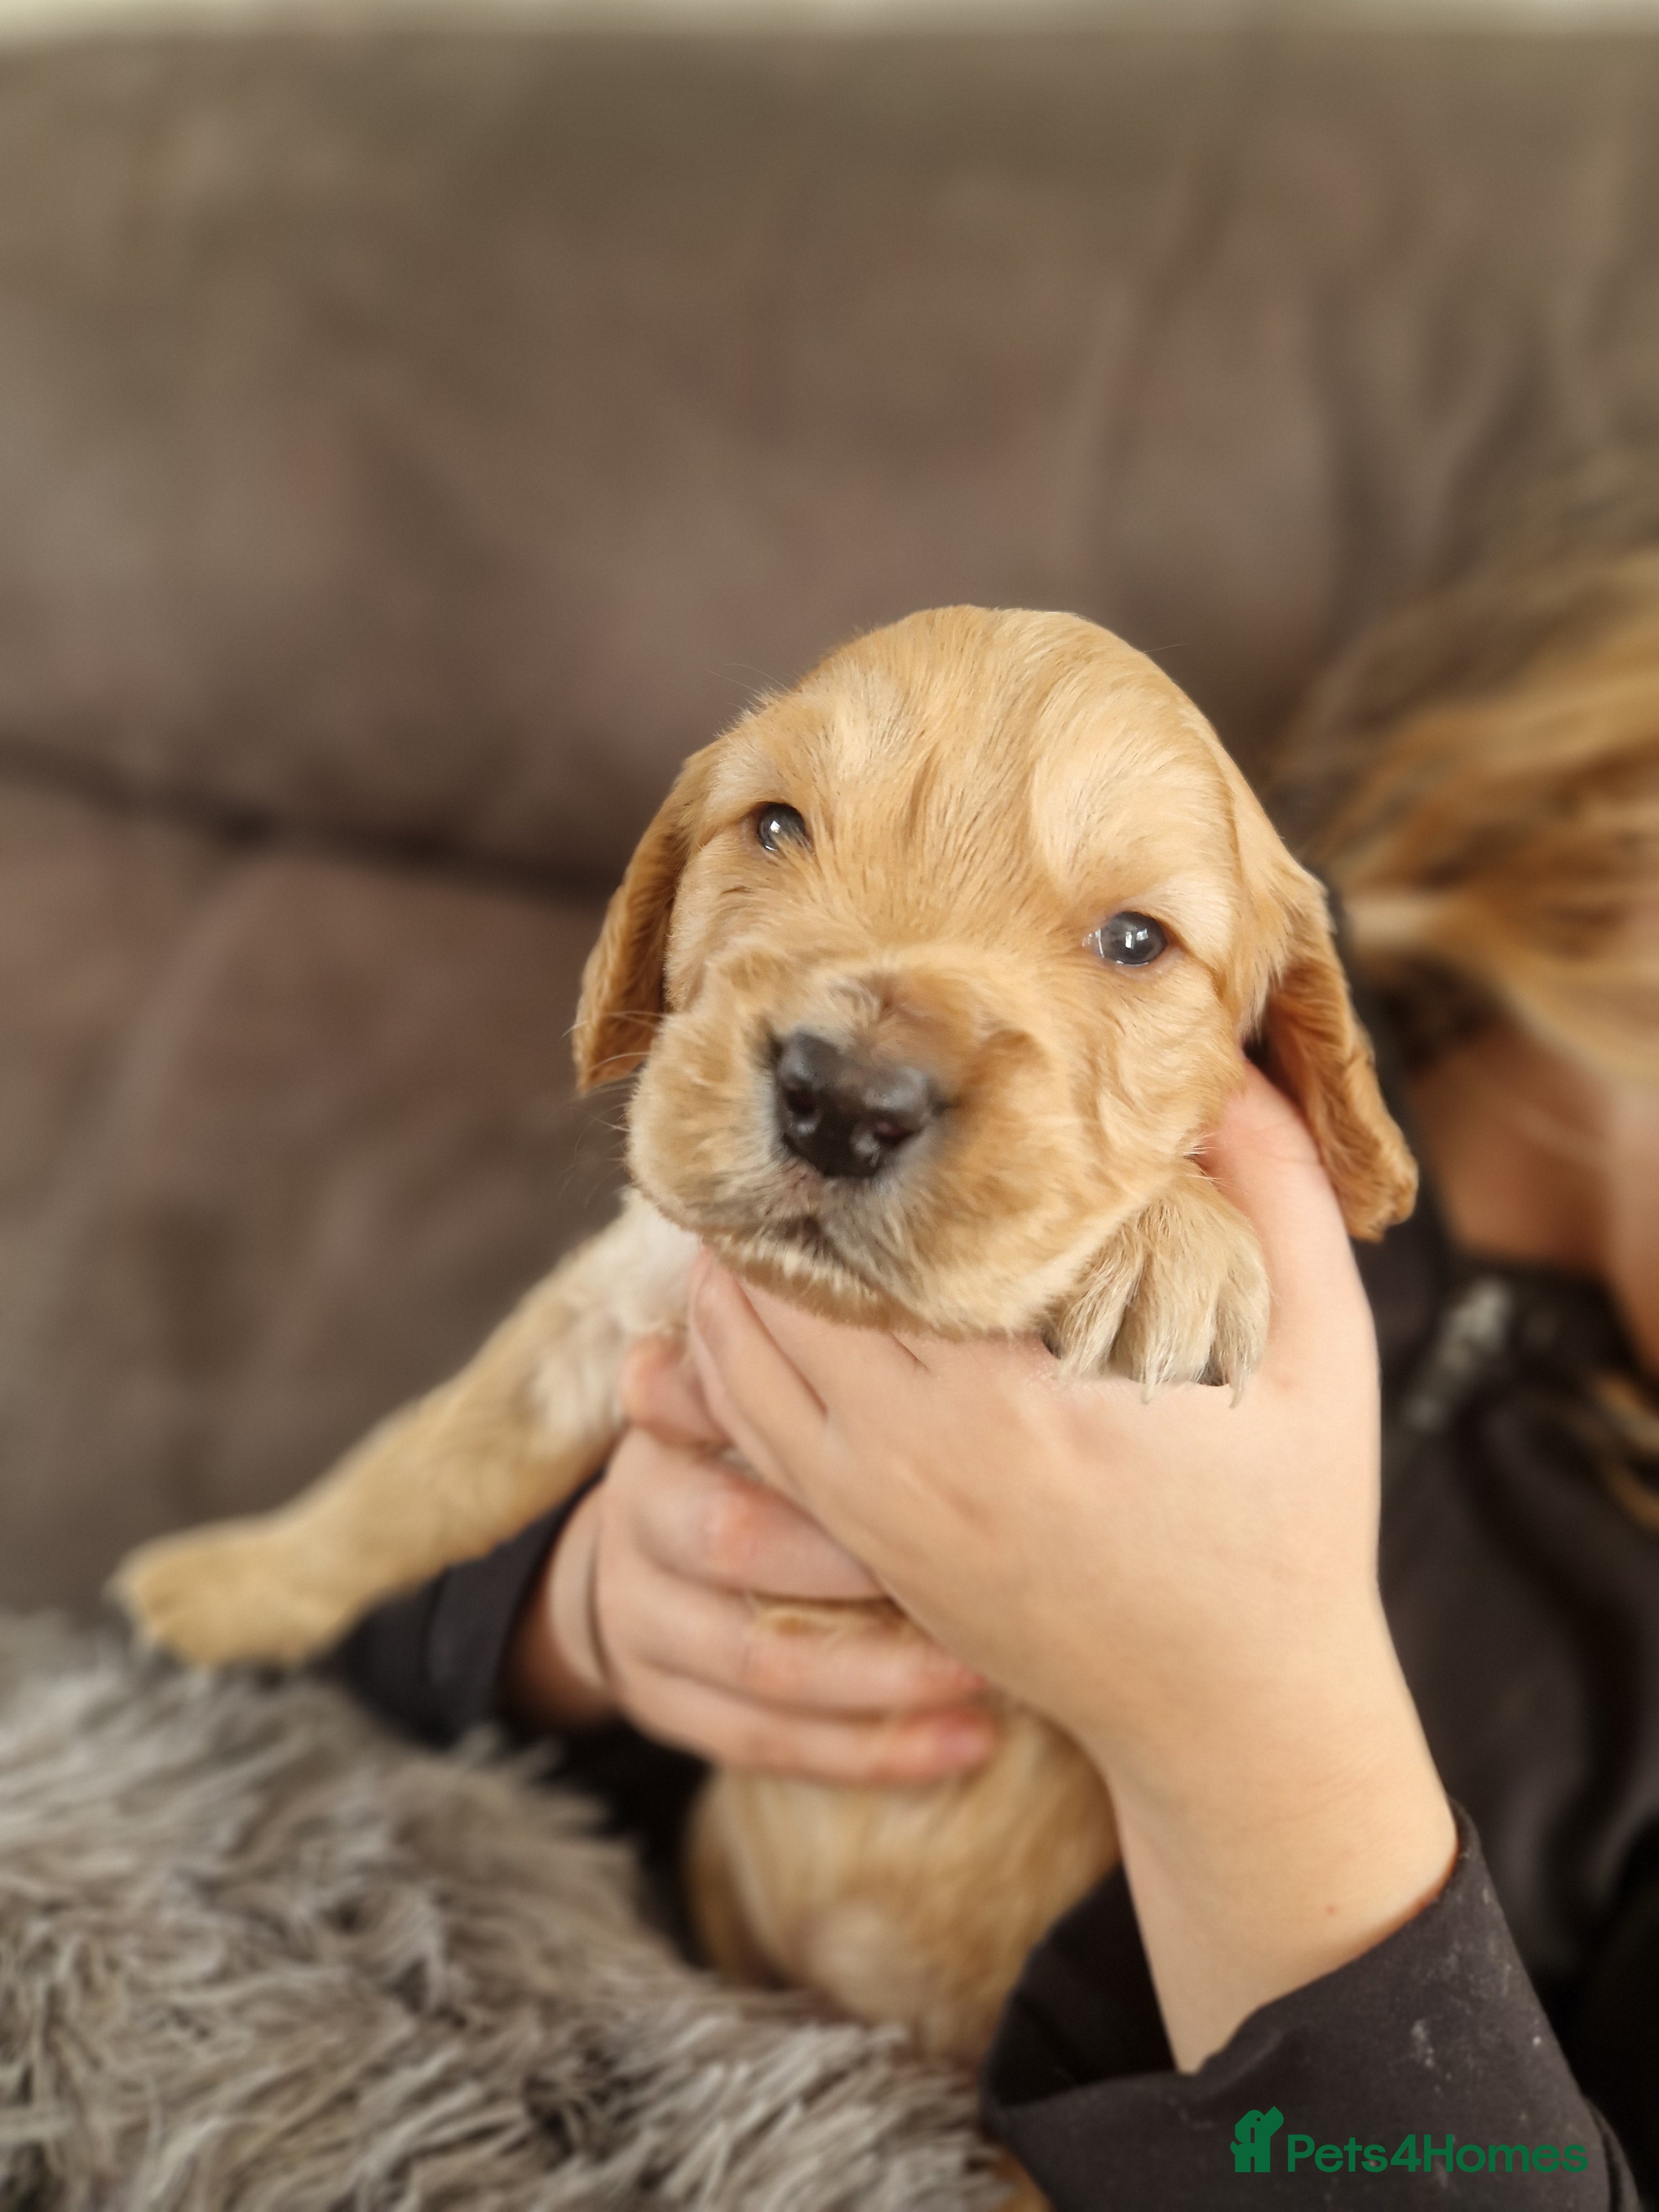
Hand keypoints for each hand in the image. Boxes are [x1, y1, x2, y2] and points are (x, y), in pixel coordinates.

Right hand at [504, 1335, 996, 1782]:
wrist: (641, 1564)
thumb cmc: (733, 1456)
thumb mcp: (735, 1398)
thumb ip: (769, 1350)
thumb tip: (779, 1272)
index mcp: (655, 1447)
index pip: (721, 1443)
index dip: (816, 1454)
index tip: (931, 1449)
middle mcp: (635, 1539)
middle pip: (737, 1550)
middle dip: (855, 1568)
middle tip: (972, 1568)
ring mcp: (645, 1635)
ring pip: (764, 1668)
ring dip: (882, 1675)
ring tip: (987, 1674)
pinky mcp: (669, 1711)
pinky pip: (770, 1746)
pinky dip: (874, 1751)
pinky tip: (968, 1745)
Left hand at [685, 1065, 1455, 2066]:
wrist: (1239, 1713)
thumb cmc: (1292, 1522)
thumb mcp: (1323, 1346)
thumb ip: (1279, 1191)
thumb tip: (1220, 1070)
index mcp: (1029, 1395)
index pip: (884, 1235)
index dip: (848, 1147)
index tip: (845, 1073)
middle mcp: (928, 1452)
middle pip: (787, 1286)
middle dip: (777, 1197)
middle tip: (778, 1116)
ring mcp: (885, 1509)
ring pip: (741, 1360)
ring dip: (729, 1272)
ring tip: (744, 1192)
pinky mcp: (872, 1546)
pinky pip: (752, 1435)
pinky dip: (723, 1360)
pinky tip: (733, 1303)